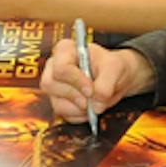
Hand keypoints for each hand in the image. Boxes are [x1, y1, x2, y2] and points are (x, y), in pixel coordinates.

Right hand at [38, 39, 152, 124]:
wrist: (114, 79)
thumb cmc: (111, 67)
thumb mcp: (114, 68)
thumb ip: (106, 84)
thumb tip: (96, 105)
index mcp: (65, 50)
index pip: (60, 67)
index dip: (75, 81)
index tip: (91, 90)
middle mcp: (54, 67)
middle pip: (51, 84)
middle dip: (75, 96)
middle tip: (93, 99)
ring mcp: (54, 86)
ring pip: (56, 103)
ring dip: (79, 108)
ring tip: (95, 102)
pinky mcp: (58, 102)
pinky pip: (63, 115)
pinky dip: (80, 115)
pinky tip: (90, 108)